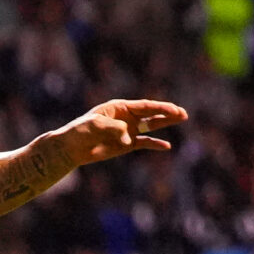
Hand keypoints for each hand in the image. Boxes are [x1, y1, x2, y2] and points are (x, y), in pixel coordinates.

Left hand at [56, 98, 185, 165]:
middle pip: (151, 114)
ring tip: (181, 119)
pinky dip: (154, 144)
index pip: (144, 106)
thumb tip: (127, 137)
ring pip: (151, 126)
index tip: (173, 110)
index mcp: (119, 108)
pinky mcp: (126, 145)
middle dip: (167, 113)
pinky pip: (144, 143)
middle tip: (183, 114)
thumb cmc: (80, 131)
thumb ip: (113, 128)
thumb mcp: (95, 125)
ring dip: (165, 123)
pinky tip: (166, 146)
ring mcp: (127, 131)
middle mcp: (126, 117)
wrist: (71, 148)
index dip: (159, 108)